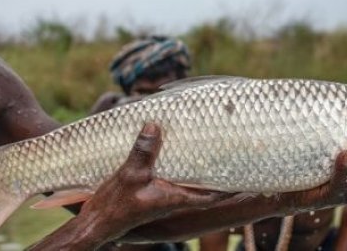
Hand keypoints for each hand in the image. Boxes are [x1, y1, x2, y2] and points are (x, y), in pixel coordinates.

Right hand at [73, 123, 233, 243]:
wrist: (97, 221)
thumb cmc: (117, 205)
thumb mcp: (131, 174)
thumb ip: (144, 151)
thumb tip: (155, 126)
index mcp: (176, 197)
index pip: (212, 194)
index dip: (232, 187)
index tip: (249, 177)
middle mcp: (173, 197)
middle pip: (204, 185)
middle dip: (218, 172)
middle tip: (234, 154)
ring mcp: (162, 194)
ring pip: (188, 180)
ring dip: (198, 167)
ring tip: (210, 148)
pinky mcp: (149, 190)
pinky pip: (171, 175)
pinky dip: (178, 164)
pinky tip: (174, 150)